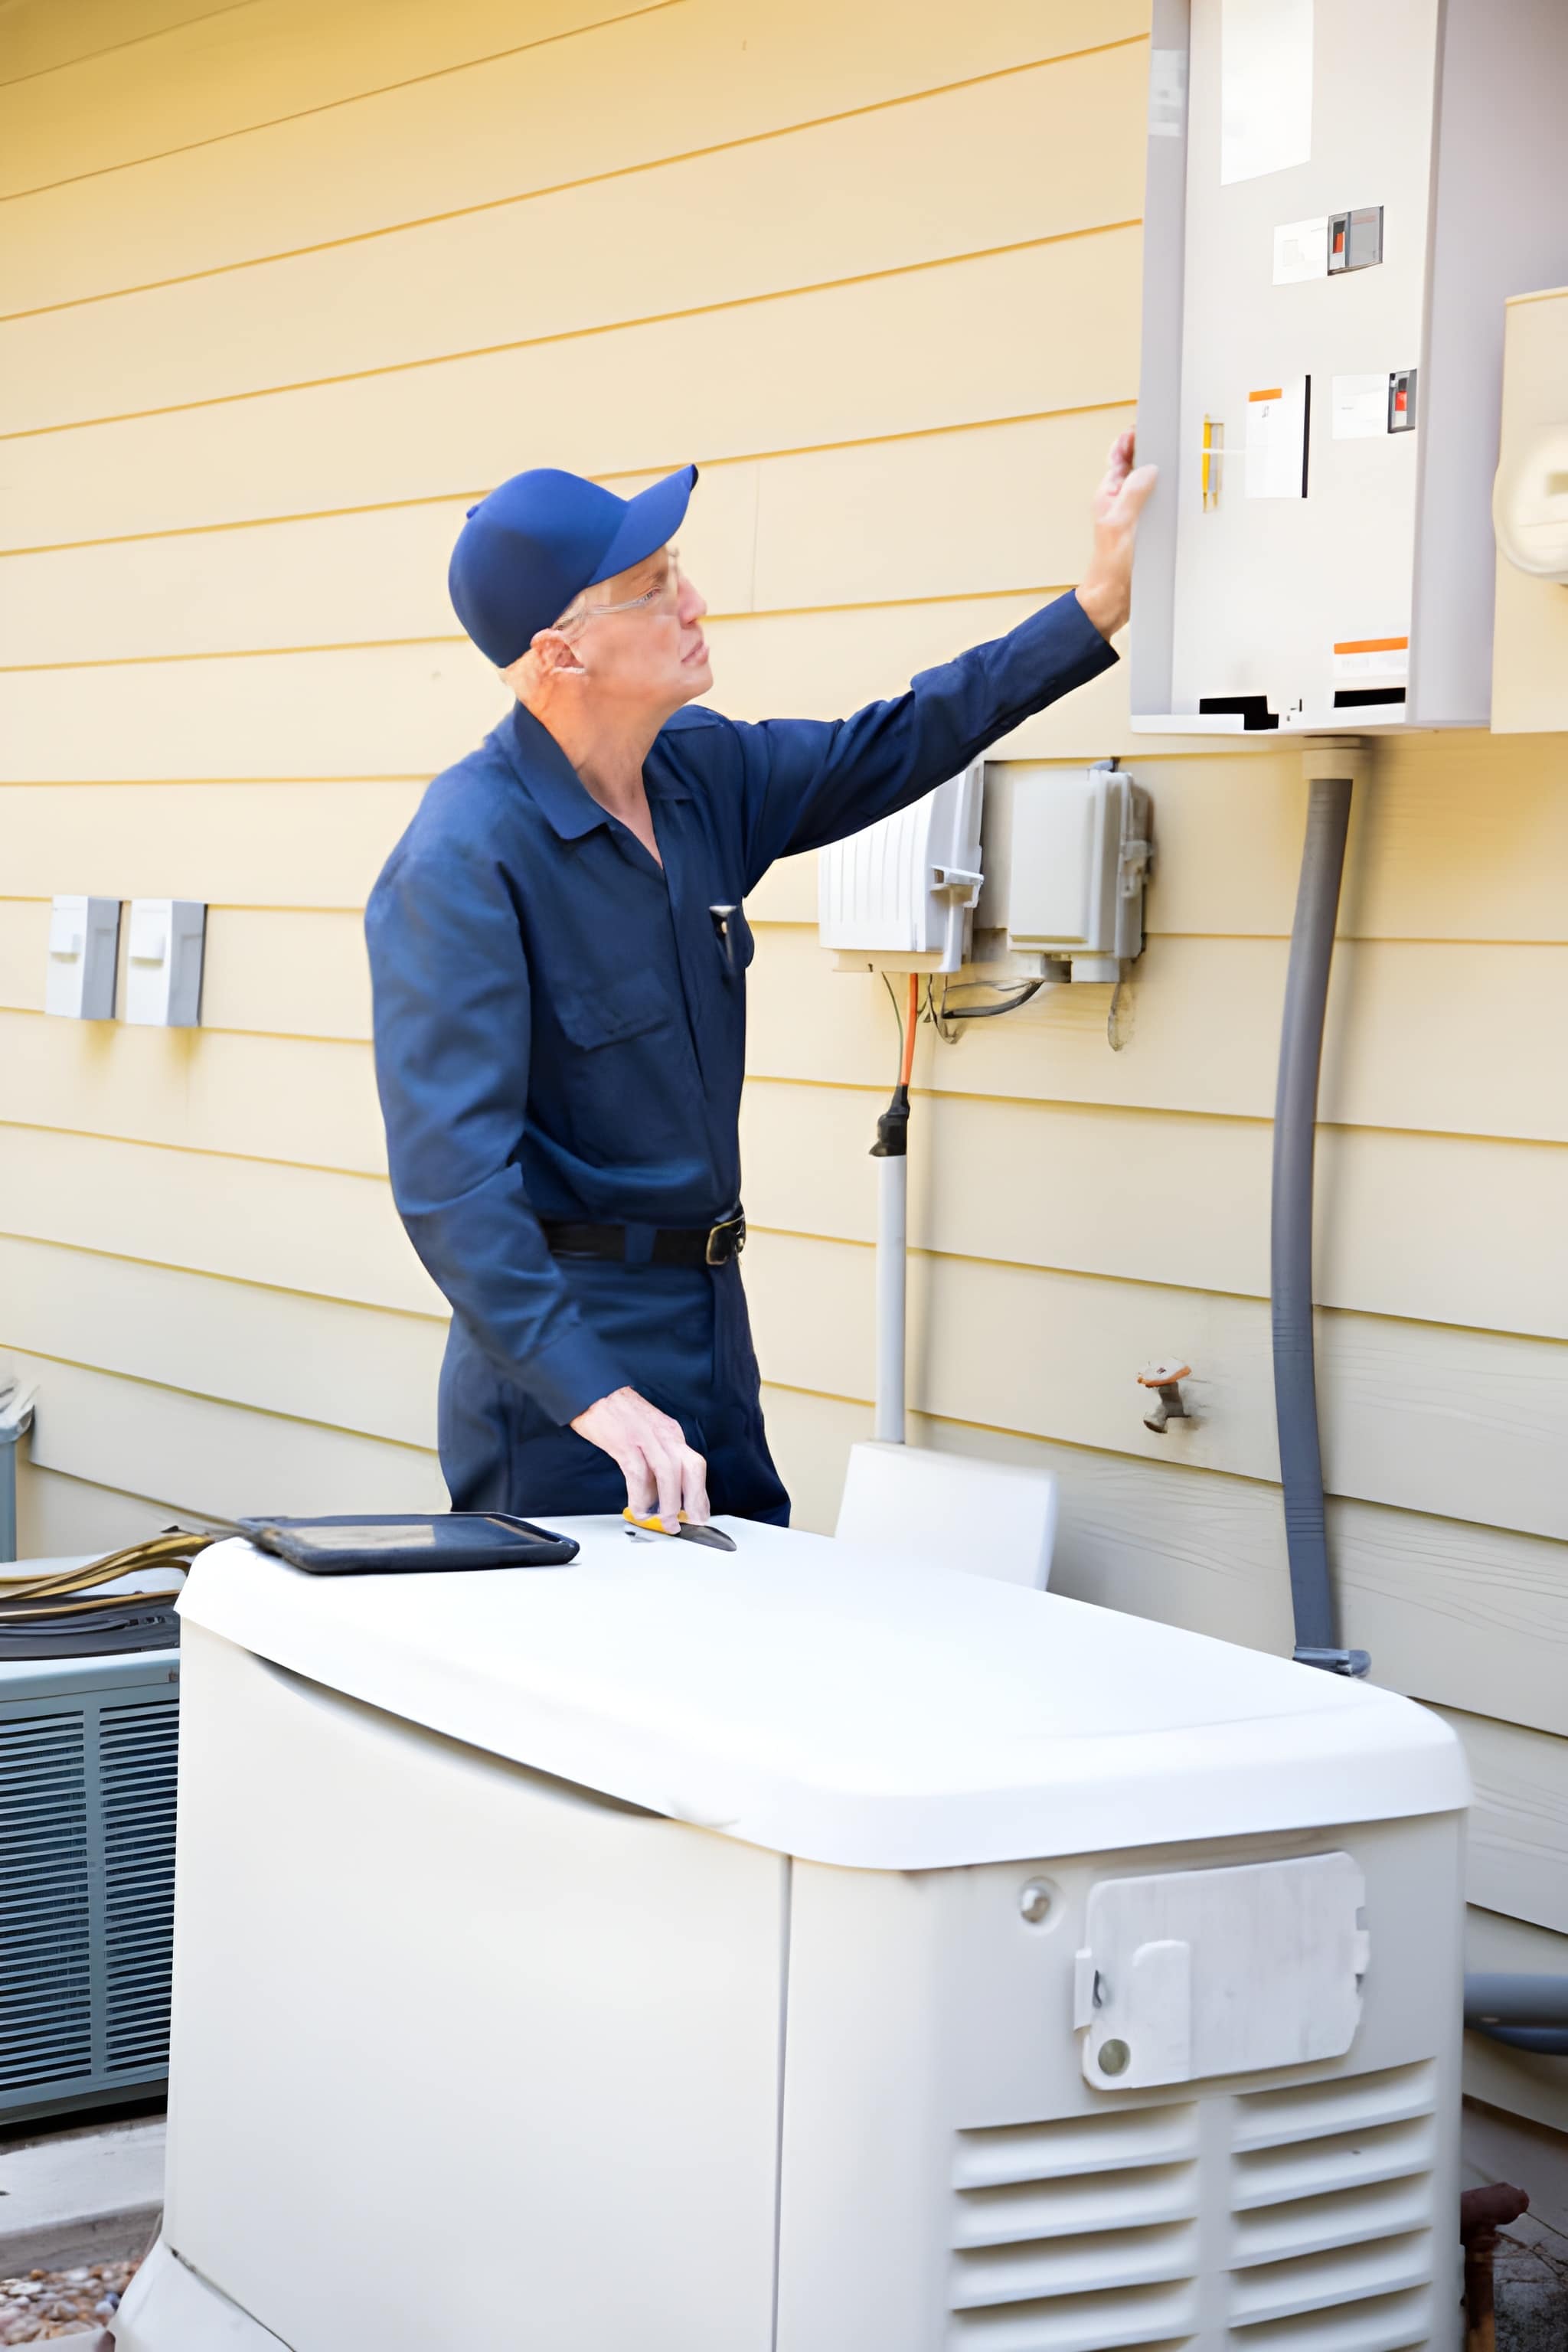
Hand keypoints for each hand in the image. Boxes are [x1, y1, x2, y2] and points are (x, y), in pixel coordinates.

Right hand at [571, 1386, 709, 1531]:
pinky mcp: (623, 1442)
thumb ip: (657, 1456)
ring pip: (668, 1473)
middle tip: (691, 1522)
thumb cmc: (616, 1411)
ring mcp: (644, 1437)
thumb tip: (660, 1491)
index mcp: (670, 1432)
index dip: (700, 1493)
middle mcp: (663, 1434)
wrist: (592, 1390)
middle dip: (694, 1499)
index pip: (695, 1464)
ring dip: (669, 1503)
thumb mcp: (647, 1430)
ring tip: (666, 1522)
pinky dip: (640, 1496)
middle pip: (690, 1468)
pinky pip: (638, 1474)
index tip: (699, 1513)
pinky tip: (639, 1509)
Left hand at [1075, 430, 1158, 641]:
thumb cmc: (1109, 565)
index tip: (1147, 423)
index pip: (1118, 455)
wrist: (1113, 598)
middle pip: (1137, 465)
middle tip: (1169, 436)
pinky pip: (1159, 502)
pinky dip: (1168, 493)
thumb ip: (1133, 493)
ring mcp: (1134, 513)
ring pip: (1150, 483)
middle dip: (1151, 449)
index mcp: (1108, 493)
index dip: (1131, 437)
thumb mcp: (1120, 524)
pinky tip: (1180, 490)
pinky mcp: (1146, 526)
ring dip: (1162, 471)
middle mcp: (1121, 500)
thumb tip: (1147, 468)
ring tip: (1177, 457)